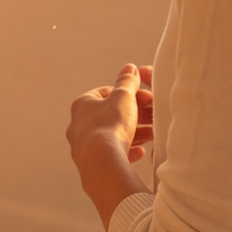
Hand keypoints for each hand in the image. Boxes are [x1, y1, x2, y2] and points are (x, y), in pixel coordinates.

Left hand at [68, 64, 152, 226]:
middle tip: (152, 116)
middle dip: (134, 115)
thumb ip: (127, 82)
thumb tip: (129, 69)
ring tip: (152, 134)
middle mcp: (78, 124)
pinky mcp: (90, 163)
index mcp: (82, 105)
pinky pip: (111, 154)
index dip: (127, 93)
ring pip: (112, 135)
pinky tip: (140, 152)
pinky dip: (127, 150)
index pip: (105, 93)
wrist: (101, 163)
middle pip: (111, 115)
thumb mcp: (123, 97)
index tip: (143, 98)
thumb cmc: (110, 126)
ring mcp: (83, 145)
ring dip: (134, 133)